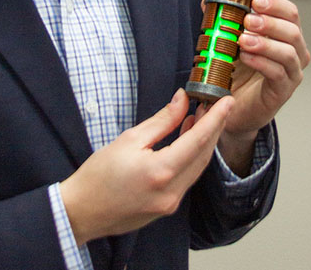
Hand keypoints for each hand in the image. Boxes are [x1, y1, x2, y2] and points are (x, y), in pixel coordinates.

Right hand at [59, 88, 232, 244]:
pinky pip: (187, 177)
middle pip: (203, 155)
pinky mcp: (166, 207)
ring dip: (203, 142)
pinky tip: (188, 138)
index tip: (228, 101)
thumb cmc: (99, 175)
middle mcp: (171, 192)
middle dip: (214, 128)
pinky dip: (192, 156)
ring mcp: (170, 203)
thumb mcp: (130, 139)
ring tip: (203, 116)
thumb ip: (162, 120)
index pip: (199, 140)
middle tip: (219, 104)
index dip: (216, 118)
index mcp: (162, 172)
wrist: (82, 211)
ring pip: (197, 167)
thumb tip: (182, 100)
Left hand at [217, 0, 309, 172]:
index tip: (255, 1)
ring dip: (264, 42)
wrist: (234, 107)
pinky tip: (246, 56)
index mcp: (285, 35)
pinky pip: (278, 74)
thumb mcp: (231, 42)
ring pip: (288, 52)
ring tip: (243, 39)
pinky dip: (261, 62)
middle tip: (248, 20)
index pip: (290, 13)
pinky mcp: (283, 91)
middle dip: (269, 22)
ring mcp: (292, 73)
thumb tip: (208, 2)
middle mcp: (295, 52)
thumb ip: (223, 21)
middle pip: (293, 31)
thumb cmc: (239, 73)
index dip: (275, 5)